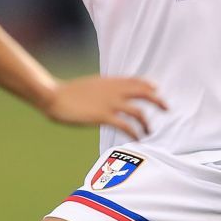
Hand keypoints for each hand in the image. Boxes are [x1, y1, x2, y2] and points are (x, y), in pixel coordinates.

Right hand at [41, 75, 166, 138]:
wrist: (53, 95)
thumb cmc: (68, 92)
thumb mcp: (90, 85)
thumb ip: (103, 89)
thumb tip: (108, 95)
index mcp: (111, 81)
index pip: (137, 80)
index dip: (150, 85)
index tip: (157, 90)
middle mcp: (115, 90)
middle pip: (145, 93)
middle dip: (158, 101)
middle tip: (166, 109)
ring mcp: (110, 103)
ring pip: (139, 112)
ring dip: (146, 123)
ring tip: (148, 132)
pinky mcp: (104, 117)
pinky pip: (126, 126)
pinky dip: (135, 133)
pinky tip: (137, 140)